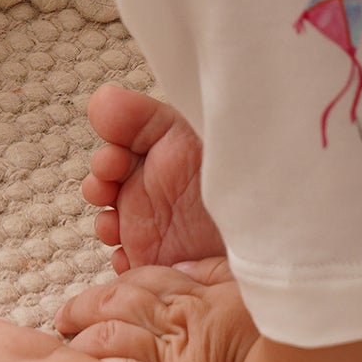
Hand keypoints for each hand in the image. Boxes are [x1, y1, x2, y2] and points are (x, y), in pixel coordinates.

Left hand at [53, 258, 257, 361]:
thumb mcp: (251, 289)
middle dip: (82, 310)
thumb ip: (214, 274)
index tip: (88, 300)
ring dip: (83, 346)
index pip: (138, 283)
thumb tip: (182, 266)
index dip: (108, 288)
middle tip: (61, 321)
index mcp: (194, 296)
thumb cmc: (286, 327)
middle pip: (114, 306)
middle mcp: (178, 322)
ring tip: (65, 353)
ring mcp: (174, 358)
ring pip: (110, 341)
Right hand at [79, 86, 225, 273]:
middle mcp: (157, 189)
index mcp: (166, 154)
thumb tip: (103, 98)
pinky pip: (127, 262)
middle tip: (105, 188)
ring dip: (104, 222)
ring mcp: (156, 227)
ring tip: (113, 227)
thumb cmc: (240, 185)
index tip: (113, 161)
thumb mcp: (193, 140)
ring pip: (110, 222)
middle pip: (108, 182)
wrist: (264, 242)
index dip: (110, 152)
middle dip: (98, 184)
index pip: (124, 143)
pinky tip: (131, 256)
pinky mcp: (159, 262)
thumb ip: (146, 118)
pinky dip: (121, 261)